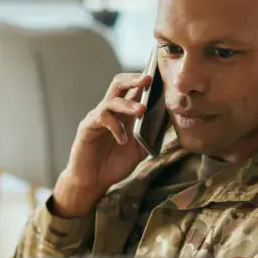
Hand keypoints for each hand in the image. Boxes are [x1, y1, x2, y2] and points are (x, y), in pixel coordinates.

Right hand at [52, 73, 152, 216]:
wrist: (93, 182)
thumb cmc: (115, 164)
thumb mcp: (140, 149)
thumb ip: (152, 134)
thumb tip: (171, 118)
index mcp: (123, 113)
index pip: (134, 89)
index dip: (145, 81)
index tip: (161, 75)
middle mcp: (110, 111)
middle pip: (119, 84)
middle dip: (134, 79)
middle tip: (149, 79)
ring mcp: (97, 117)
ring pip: (111, 99)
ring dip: (128, 103)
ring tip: (141, 110)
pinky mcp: (87, 127)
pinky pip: (101, 117)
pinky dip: (115, 126)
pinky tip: (122, 139)